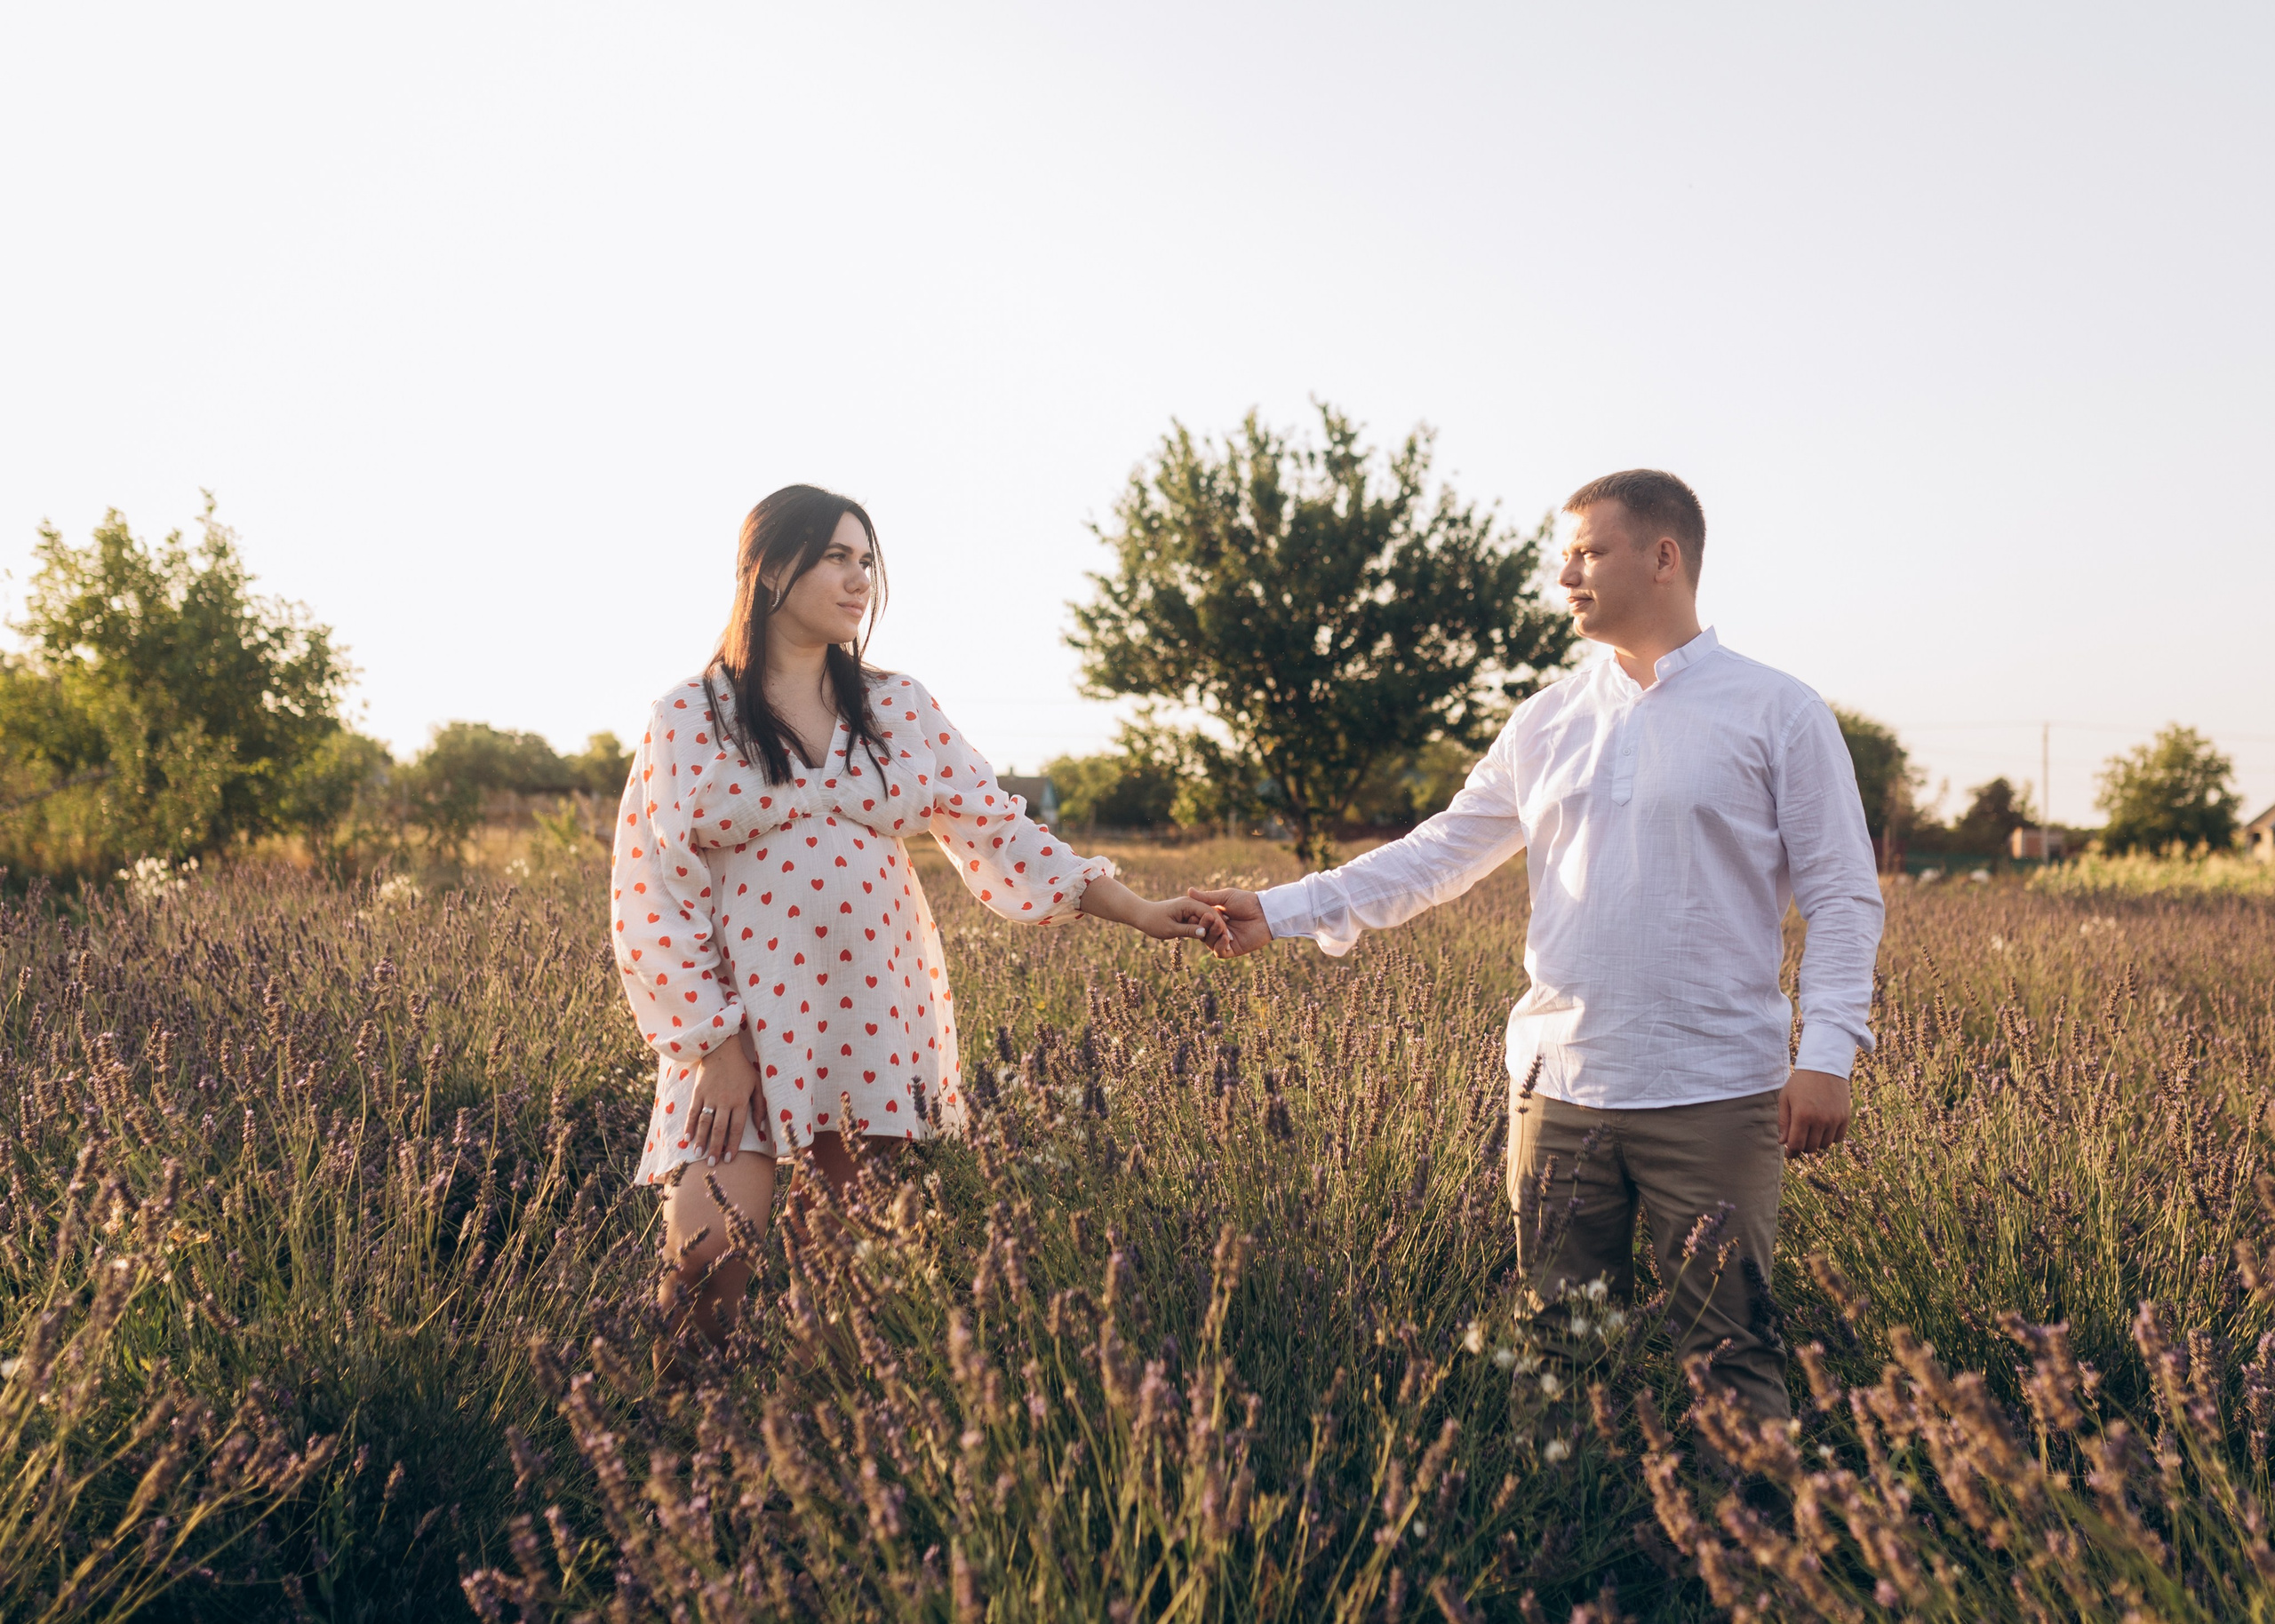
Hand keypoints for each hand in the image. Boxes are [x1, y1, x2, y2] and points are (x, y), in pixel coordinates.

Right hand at [687, 1028, 763, 1166]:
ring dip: (701, 1140)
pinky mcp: (698, 1092)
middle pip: (720, 1129)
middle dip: (716, 1148)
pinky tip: (686, 1138)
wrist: (722, 1049)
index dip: (733, 1144)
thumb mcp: (757, 1084)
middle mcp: (725, 1101)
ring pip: (705, 1123)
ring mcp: (710, 1097)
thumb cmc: (742, 1069)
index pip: (737, 1128)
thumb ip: (760, 1106)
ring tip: (699, 1154)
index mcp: (740, 1100)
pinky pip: (693, 1112)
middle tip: (712, 1164)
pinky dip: (689, 1126)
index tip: (729, 1159)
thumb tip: (760, 1128)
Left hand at [1077, 876, 1226, 947]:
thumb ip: (1188, 930)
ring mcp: (1190, 907)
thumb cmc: (1153, 922)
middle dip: (1221, 926)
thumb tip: (1204, 933)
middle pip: (1212, 914)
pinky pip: (1201, 919)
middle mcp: (1191, 903)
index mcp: (1188, 904)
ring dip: (1216, 927)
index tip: (1228, 937)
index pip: (1210, 913)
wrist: (1141, 914)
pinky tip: (1214, 937)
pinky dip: (1208, 927)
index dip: (1220, 925)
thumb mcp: (1170, 929)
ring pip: (1208, 917)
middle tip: (1231, 940)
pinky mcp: (1187, 912)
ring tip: (1226, 940)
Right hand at [1185, 887, 1271, 958]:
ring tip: (1220, 925)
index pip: (1198, 921)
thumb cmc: (1247, 901)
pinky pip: (1219, 952)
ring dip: (1212, 934)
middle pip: (1201, 933)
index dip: (1196, 919)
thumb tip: (1189, 891)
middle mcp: (1217, 930)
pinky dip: (1219, 945)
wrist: (1265, 912)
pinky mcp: (1233, 949)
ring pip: (1209, 943)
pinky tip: (1226, 937)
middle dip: (1203, 926)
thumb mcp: (1225, 897)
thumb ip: (1207, 897)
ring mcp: (1224, 940)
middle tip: (1210, 917)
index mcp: (1214, 917)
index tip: (1195, 913)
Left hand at [1779, 1068, 1850, 1156]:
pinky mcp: (1845, 1117)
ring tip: (1811, 1132)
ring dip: (1817, 1143)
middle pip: (1811, 1148)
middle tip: (1799, 1139)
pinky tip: (1823, 1129)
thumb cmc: (1800, 1083)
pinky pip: (1838, 1139)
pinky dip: (1830, 1138)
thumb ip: (1784, 1122)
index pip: (1797, 1145)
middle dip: (1803, 1146)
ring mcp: (1834, 1119)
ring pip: (1825, 1145)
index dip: (1792, 1152)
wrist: (1824, 1067)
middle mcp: (1820, 1120)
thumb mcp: (1786, 1099)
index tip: (1789, 1152)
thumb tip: (1783, 1142)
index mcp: (1802, 1116)